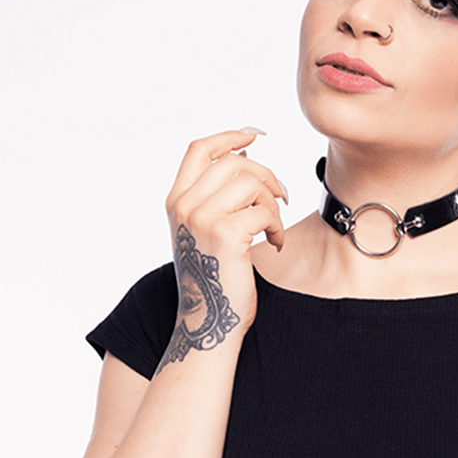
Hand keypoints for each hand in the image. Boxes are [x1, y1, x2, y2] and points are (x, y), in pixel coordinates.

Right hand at [164, 129, 286, 332]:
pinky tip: (274, 245)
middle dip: (266, 175)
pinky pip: (265, 212)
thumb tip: (245, 154)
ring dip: (273, 204)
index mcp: (176, 201)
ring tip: (272, 228)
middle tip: (280, 196)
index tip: (254, 136)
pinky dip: (277, 227)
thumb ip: (214, 196)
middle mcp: (185, 206)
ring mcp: (203, 219)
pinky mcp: (226, 234)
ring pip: (252, 183)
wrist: (210, 321)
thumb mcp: (204, 230)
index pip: (199, 149)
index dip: (229, 136)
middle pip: (234, 161)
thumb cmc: (215, 277)